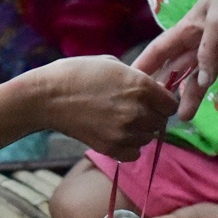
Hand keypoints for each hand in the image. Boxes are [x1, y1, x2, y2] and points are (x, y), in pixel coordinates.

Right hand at [21, 54, 174, 160]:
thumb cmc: (76, 74)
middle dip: (152, 116)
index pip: (171, 104)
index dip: (163, 102)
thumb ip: (138, 78)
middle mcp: (138, 111)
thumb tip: (152, 89)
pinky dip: (129, 147)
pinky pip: (134, 153)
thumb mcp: (113, 64)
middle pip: (161, 122)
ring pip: (148, 138)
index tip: (152, 100)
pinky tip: (116, 135)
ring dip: (140, 132)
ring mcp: (125, 132)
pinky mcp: (111, 148)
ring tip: (119, 121)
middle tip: (132, 110)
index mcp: (141, 86)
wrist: (46, 97)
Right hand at [133, 0, 217, 118]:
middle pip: (178, 70)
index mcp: (189, 31)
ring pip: (201, 81)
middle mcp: (202, 46)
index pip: (161, 50)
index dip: (145, 65)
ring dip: (192, 98)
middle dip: (165, 88)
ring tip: (183, 117)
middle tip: (155, 110)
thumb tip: (200, 81)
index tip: (129, 81)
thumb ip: (208, 51)